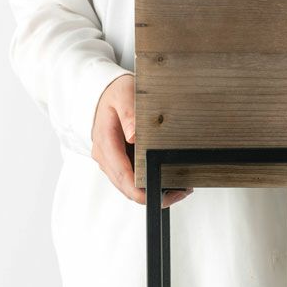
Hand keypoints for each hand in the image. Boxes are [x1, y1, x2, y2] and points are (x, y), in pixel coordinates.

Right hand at [91, 73, 192, 206]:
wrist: (106, 91)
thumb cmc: (116, 92)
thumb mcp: (124, 95)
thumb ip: (129, 114)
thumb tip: (134, 137)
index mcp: (105, 143)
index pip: (123, 177)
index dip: (142, 193)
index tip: (164, 195)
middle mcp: (105, 156)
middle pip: (127, 188)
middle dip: (153, 195)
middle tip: (182, 192)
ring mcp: (110, 161)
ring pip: (129, 187)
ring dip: (152, 190)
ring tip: (180, 187)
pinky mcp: (117, 161)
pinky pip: (131, 178)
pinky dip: (148, 182)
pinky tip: (167, 177)